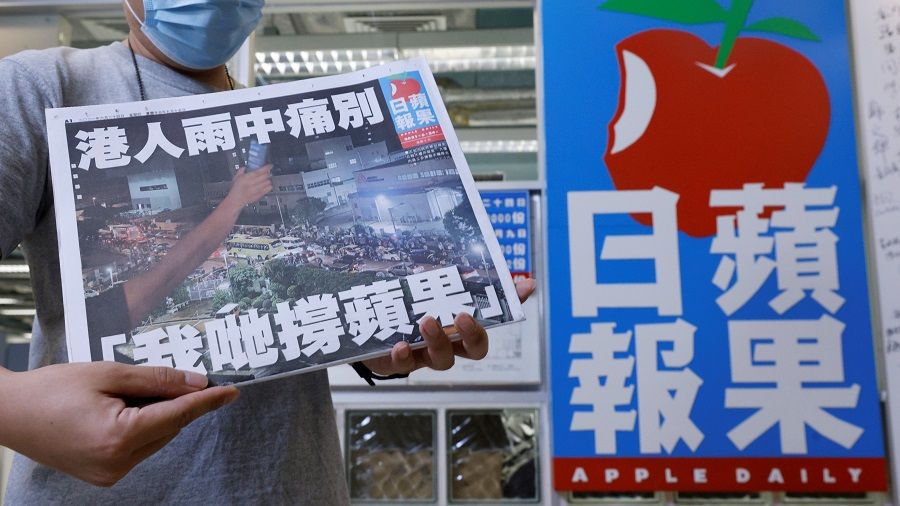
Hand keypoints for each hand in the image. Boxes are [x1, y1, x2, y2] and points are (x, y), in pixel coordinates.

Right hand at [0, 362, 238, 486]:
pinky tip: (119, 409)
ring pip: (156, 437)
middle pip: (169, 426)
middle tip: (162, 377)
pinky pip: (139, 447)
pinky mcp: (103, 476)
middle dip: (173, 400)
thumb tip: (197, 383)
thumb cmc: (52, 389)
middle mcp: (117, 464)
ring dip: (155, 414)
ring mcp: (109, 475)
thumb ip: (157, 380)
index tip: (232, 391)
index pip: (178, 415)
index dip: (208, 401)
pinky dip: (141, 427)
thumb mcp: (108, 373)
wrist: (8, 414)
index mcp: (119, 438)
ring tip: (121, 393)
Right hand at [223, 165, 272, 208]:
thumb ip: (240, 171)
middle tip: (268, 172)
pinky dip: (269, 187)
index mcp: (247, 178)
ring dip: (268, 180)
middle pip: (265, 176)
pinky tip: (267, 185)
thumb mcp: (236, 178)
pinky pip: (267, 190)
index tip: (270, 166)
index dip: (266, 168)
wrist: (235, 200)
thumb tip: (244, 167)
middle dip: (268, 173)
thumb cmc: (235, 189)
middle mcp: (253, 183)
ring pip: (267, 183)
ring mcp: (256, 190)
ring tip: (267, 179)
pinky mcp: (259, 195)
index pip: (259, 171)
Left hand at [364, 278, 536, 374]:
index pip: (495, 316)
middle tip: (463, 316)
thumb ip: (453, 273)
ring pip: (443, 360)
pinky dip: (403, 357)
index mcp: (460, 324)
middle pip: (475, 349)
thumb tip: (485, 254)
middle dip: (473, 334)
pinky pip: (404, 365)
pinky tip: (399, 345)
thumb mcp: (428, 284)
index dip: (512, 304)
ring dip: (437, 341)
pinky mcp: (398, 362)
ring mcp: (424, 354)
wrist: (369, 323)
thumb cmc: (407, 303)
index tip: (524, 286)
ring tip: (426, 322)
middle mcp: (449, 343)